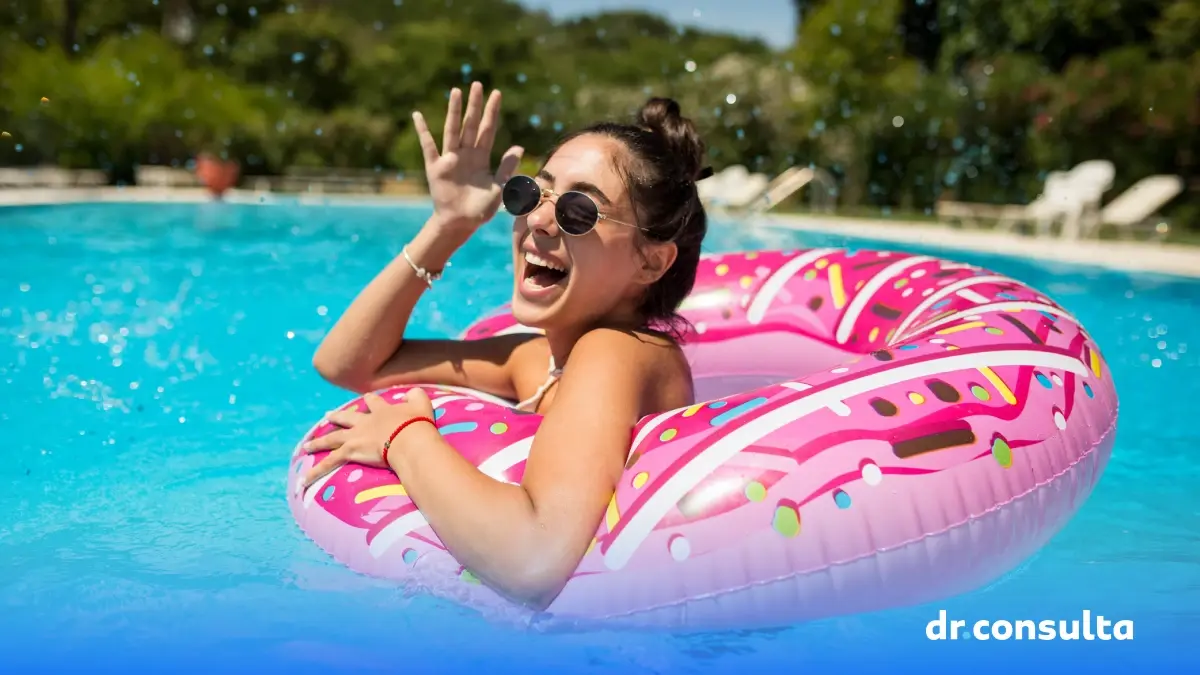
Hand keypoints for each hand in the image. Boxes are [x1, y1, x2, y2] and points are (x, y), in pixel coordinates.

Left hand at [300, 388, 437, 488]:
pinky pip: (329, 463)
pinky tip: (304, 479)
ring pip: (332, 439)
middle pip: (345, 418)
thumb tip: (411, 393)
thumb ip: (416, 396)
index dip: (369, 401)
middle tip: (327, 415)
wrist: (409, 438)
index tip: (366, 399)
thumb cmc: (417, 423)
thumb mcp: (421, 403)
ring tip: (307, 445)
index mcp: (382, 410)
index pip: (373, 402)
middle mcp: (365, 422)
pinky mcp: (350, 451)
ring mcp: (355, 436)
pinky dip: (316, 471)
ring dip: (319, 442)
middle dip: (336, 417)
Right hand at [413, 81, 523, 235]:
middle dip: (475, 105)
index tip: (497, 93)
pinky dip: (422, 131)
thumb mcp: (499, 188)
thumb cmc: (481, 209)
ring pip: (452, 129)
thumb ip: (506, 168)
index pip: (489, 130)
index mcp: (482, 157)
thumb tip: (518, 146)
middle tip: (478, 84)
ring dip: (454, 111)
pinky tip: (417, 115)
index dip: (493, 112)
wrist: (461, 223)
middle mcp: (466, 153)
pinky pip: (428, 146)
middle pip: (471, 124)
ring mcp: (450, 158)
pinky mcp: (436, 167)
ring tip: (456, 91)